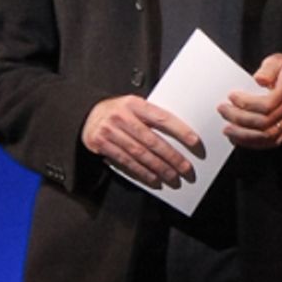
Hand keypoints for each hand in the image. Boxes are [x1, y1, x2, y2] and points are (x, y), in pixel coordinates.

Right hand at [81, 94, 199, 186]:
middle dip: (172, 156)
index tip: (194, 141)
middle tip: (185, 167)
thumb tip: (180, 133)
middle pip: (152, 140)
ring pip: (140, 154)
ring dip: (159, 168)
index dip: (180, 130)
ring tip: (172, 176)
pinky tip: (154, 178)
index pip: (162, 117)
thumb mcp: (133, 105)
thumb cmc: (118, 110)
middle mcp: (121, 116)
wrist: (86, 114)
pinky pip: (126, 162)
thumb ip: (151, 116)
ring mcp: (110, 131)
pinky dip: (142, 172)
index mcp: (134, 103)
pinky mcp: (101, 145)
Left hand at [219, 53, 281, 149]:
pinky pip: (270, 142)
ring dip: (243, 135)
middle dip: (239, 118)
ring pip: (266, 136)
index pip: (267, 104)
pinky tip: (238, 138)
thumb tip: (259, 79)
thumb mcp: (276, 61)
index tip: (231, 96)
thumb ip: (268, 69)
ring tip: (226, 129)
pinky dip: (252, 143)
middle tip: (223, 110)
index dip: (246, 103)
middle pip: (264, 121)